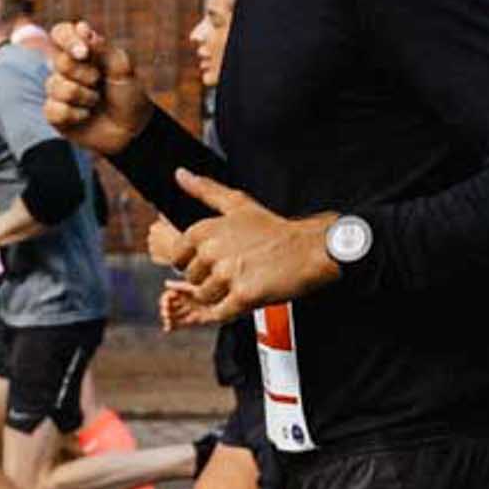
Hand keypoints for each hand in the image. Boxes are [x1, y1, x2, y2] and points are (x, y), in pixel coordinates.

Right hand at [45, 21, 151, 156]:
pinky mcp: (55, 114)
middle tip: (99, 82)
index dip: (68, 39)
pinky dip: (75, 114)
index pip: (61, 32)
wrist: (132, 129)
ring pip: (57, 86)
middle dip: (85, 74)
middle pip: (60, 62)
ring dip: (84, 96)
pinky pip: (53, 109)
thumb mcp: (123, 69)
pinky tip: (85, 116)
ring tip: (96, 101)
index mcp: (82, 51)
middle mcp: (66, 68)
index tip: (85, 52)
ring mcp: (58, 91)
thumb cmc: (128, 95)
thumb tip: (83, 29)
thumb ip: (104, 48)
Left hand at [147, 171, 335, 322]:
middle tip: (235, 272)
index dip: (195, 262)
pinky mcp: (243, 296)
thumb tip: (181, 175)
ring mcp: (228, 275)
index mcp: (206, 230)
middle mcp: (213, 251)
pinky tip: (245, 298)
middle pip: (192, 280)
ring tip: (242, 283)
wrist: (310, 249)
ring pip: (205, 298)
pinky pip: (221, 313)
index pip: (178, 257)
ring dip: (221, 296)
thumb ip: (205, 190)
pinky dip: (230, 311)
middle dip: (210, 280)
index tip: (214, 261)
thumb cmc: (275, 230)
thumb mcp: (238, 204)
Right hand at [158, 281, 204, 334]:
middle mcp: (183, 302)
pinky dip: (172, 327)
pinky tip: (167, 329)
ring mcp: (186, 312)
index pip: (168, 296)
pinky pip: (179, 324)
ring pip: (173, 316)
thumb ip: (180, 286)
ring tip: (167, 322)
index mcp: (182, 293)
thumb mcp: (194, 289)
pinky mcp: (191, 321)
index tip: (166, 304)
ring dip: (168, 320)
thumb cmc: (208, 294)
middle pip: (169, 307)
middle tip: (166, 315)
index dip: (165, 300)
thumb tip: (166, 283)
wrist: (219, 306)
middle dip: (165, 311)